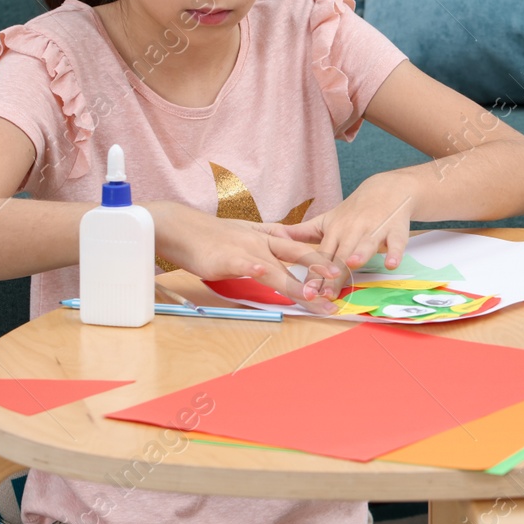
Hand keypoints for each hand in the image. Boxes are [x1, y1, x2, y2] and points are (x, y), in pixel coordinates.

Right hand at [144, 201, 348, 313]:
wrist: (182, 228)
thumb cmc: (212, 236)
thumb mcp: (246, 234)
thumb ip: (267, 240)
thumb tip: (283, 244)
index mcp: (268, 238)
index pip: (301, 249)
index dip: (323, 260)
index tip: (341, 272)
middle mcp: (263, 242)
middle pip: (299, 257)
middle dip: (321, 270)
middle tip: (341, 282)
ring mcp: (248, 250)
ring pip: (277, 268)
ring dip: (296, 282)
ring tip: (312, 295)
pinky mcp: (229, 258)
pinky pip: (246, 264)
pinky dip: (256, 268)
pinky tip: (264, 272)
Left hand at [280, 172, 417, 297]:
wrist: (386, 189)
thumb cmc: (354, 210)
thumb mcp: (327, 219)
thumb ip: (303, 233)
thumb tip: (274, 238)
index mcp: (335, 230)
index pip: (322, 256)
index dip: (315, 274)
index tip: (307, 291)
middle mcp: (352, 230)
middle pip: (342, 255)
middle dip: (335, 274)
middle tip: (327, 294)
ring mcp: (374, 229)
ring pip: (366, 244)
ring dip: (360, 254)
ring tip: (353, 264)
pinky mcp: (395, 229)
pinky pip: (396, 242)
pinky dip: (395, 252)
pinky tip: (392, 264)